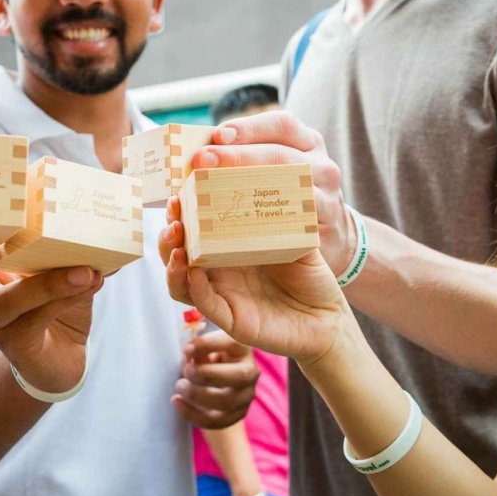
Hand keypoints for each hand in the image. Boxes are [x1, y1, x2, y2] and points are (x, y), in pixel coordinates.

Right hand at [0, 243, 103, 394]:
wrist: (63, 355)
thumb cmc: (53, 301)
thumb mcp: (57, 267)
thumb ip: (68, 248)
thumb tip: (98, 225)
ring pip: (5, 301)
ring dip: (46, 284)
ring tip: (82, 271)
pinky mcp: (16, 345)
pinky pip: (36, 319)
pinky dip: (66, 297)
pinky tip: (90, 283)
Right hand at [160, 201, 349, 365]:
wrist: (327, 315)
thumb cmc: (309, 275)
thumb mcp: (297, 237)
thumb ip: (282, 213)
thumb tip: (274, 175)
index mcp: (228, 247)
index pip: (193, 228)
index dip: (181, 212)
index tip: (180, 191)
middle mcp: (218, 271)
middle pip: (177, 253)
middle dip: (168, 235)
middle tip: (174, 216)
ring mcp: (222, 295)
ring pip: (180, 283)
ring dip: (172, 263)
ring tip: (178, 247)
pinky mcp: (233, 320)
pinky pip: (206, 304)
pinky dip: (195, 288)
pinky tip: (194, 272)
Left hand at [176, 330, 257, 428]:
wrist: (216, 383)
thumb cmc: (206, 358)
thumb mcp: (202, 349)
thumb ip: (197, 349)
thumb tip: (190, 353)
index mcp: (242, 348)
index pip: (233, 342)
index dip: (209, 344)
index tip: (186, 349)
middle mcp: (250, 371)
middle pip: (241, 375)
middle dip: (208, 375)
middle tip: (186, 371)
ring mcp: (246, 395)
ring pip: (228, 402)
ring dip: (198, 395)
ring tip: (179, 386)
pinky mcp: (237, 414)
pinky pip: (217, 421)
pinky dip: (192, 413)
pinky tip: (177, 402)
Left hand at [197, 111, 353, 272]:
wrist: (329, 234)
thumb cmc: (289, 194)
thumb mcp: (278, 168)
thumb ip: (247, 158)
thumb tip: (196, 156)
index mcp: (307, 142)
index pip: (281, 124)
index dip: (249, 127)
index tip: (217, 135)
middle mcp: (321, 165)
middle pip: (281, 155)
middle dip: (238, 155)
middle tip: (203, 160)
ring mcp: (326, 196)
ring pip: (289, 187)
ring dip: (248, 187)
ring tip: (213, 191)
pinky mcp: (323, 228)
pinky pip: (294, 223)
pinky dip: (265, 222)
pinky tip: (239, 224)